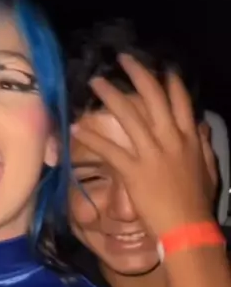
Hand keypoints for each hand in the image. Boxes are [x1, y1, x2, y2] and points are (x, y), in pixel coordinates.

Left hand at [71, 54, 217, 238]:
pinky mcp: (134, 171)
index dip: (170, 81)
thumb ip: (203, 145)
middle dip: (137, 74)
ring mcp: (151, 154)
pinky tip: (77, 128)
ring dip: (110, 96)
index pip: (180, 101)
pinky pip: (110, 150)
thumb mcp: (209, 168)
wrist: (188, 227)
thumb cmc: (198, 202)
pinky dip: (93, 138)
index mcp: (188, 139)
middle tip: (122, 59)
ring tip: (95, 82)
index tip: (160, 67)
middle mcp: (170, 140)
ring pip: (129, 116)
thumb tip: (201, 126)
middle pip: (153, 98)